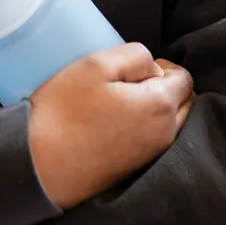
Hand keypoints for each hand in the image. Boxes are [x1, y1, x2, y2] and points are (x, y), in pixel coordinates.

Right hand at [27, 43, 193, 209]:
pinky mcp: (137, 168)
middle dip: (165, 85)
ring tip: (121, 98)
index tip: (134, 66)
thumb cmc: (66, 110)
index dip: (161, 64)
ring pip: (172, 121)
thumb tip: (154, 68)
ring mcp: (152, 155)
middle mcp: (166, 134)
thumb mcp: (96, 64)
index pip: (183, 77)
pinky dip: (146, 125)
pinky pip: (156, 139)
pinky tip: (117, 121)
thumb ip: (135, 55)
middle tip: (129, 80)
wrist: (41, 165)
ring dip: (157, 106)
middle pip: (184, 101)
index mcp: (161, 105)